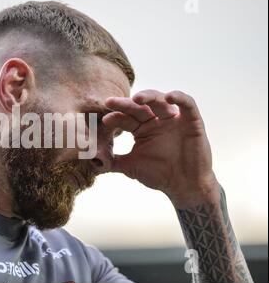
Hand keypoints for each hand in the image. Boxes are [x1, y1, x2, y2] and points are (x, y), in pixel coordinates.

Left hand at [103, 89, 219, 208]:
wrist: (185, 186)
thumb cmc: (159, 175)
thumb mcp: (131, 167)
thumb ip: (112, 162)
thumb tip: (91, 161)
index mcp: (142, 129)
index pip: (126, 118)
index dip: (115, 116)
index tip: (104, 119)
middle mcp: (156, 121)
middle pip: (140, 106)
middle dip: (125, 103)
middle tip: (111, 102)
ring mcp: (173, 119)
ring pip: (160, 100)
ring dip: (149, 96)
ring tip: (137, 98)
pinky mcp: (192, 121)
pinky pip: (188, 104)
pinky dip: (179, 97)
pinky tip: (169, 97)